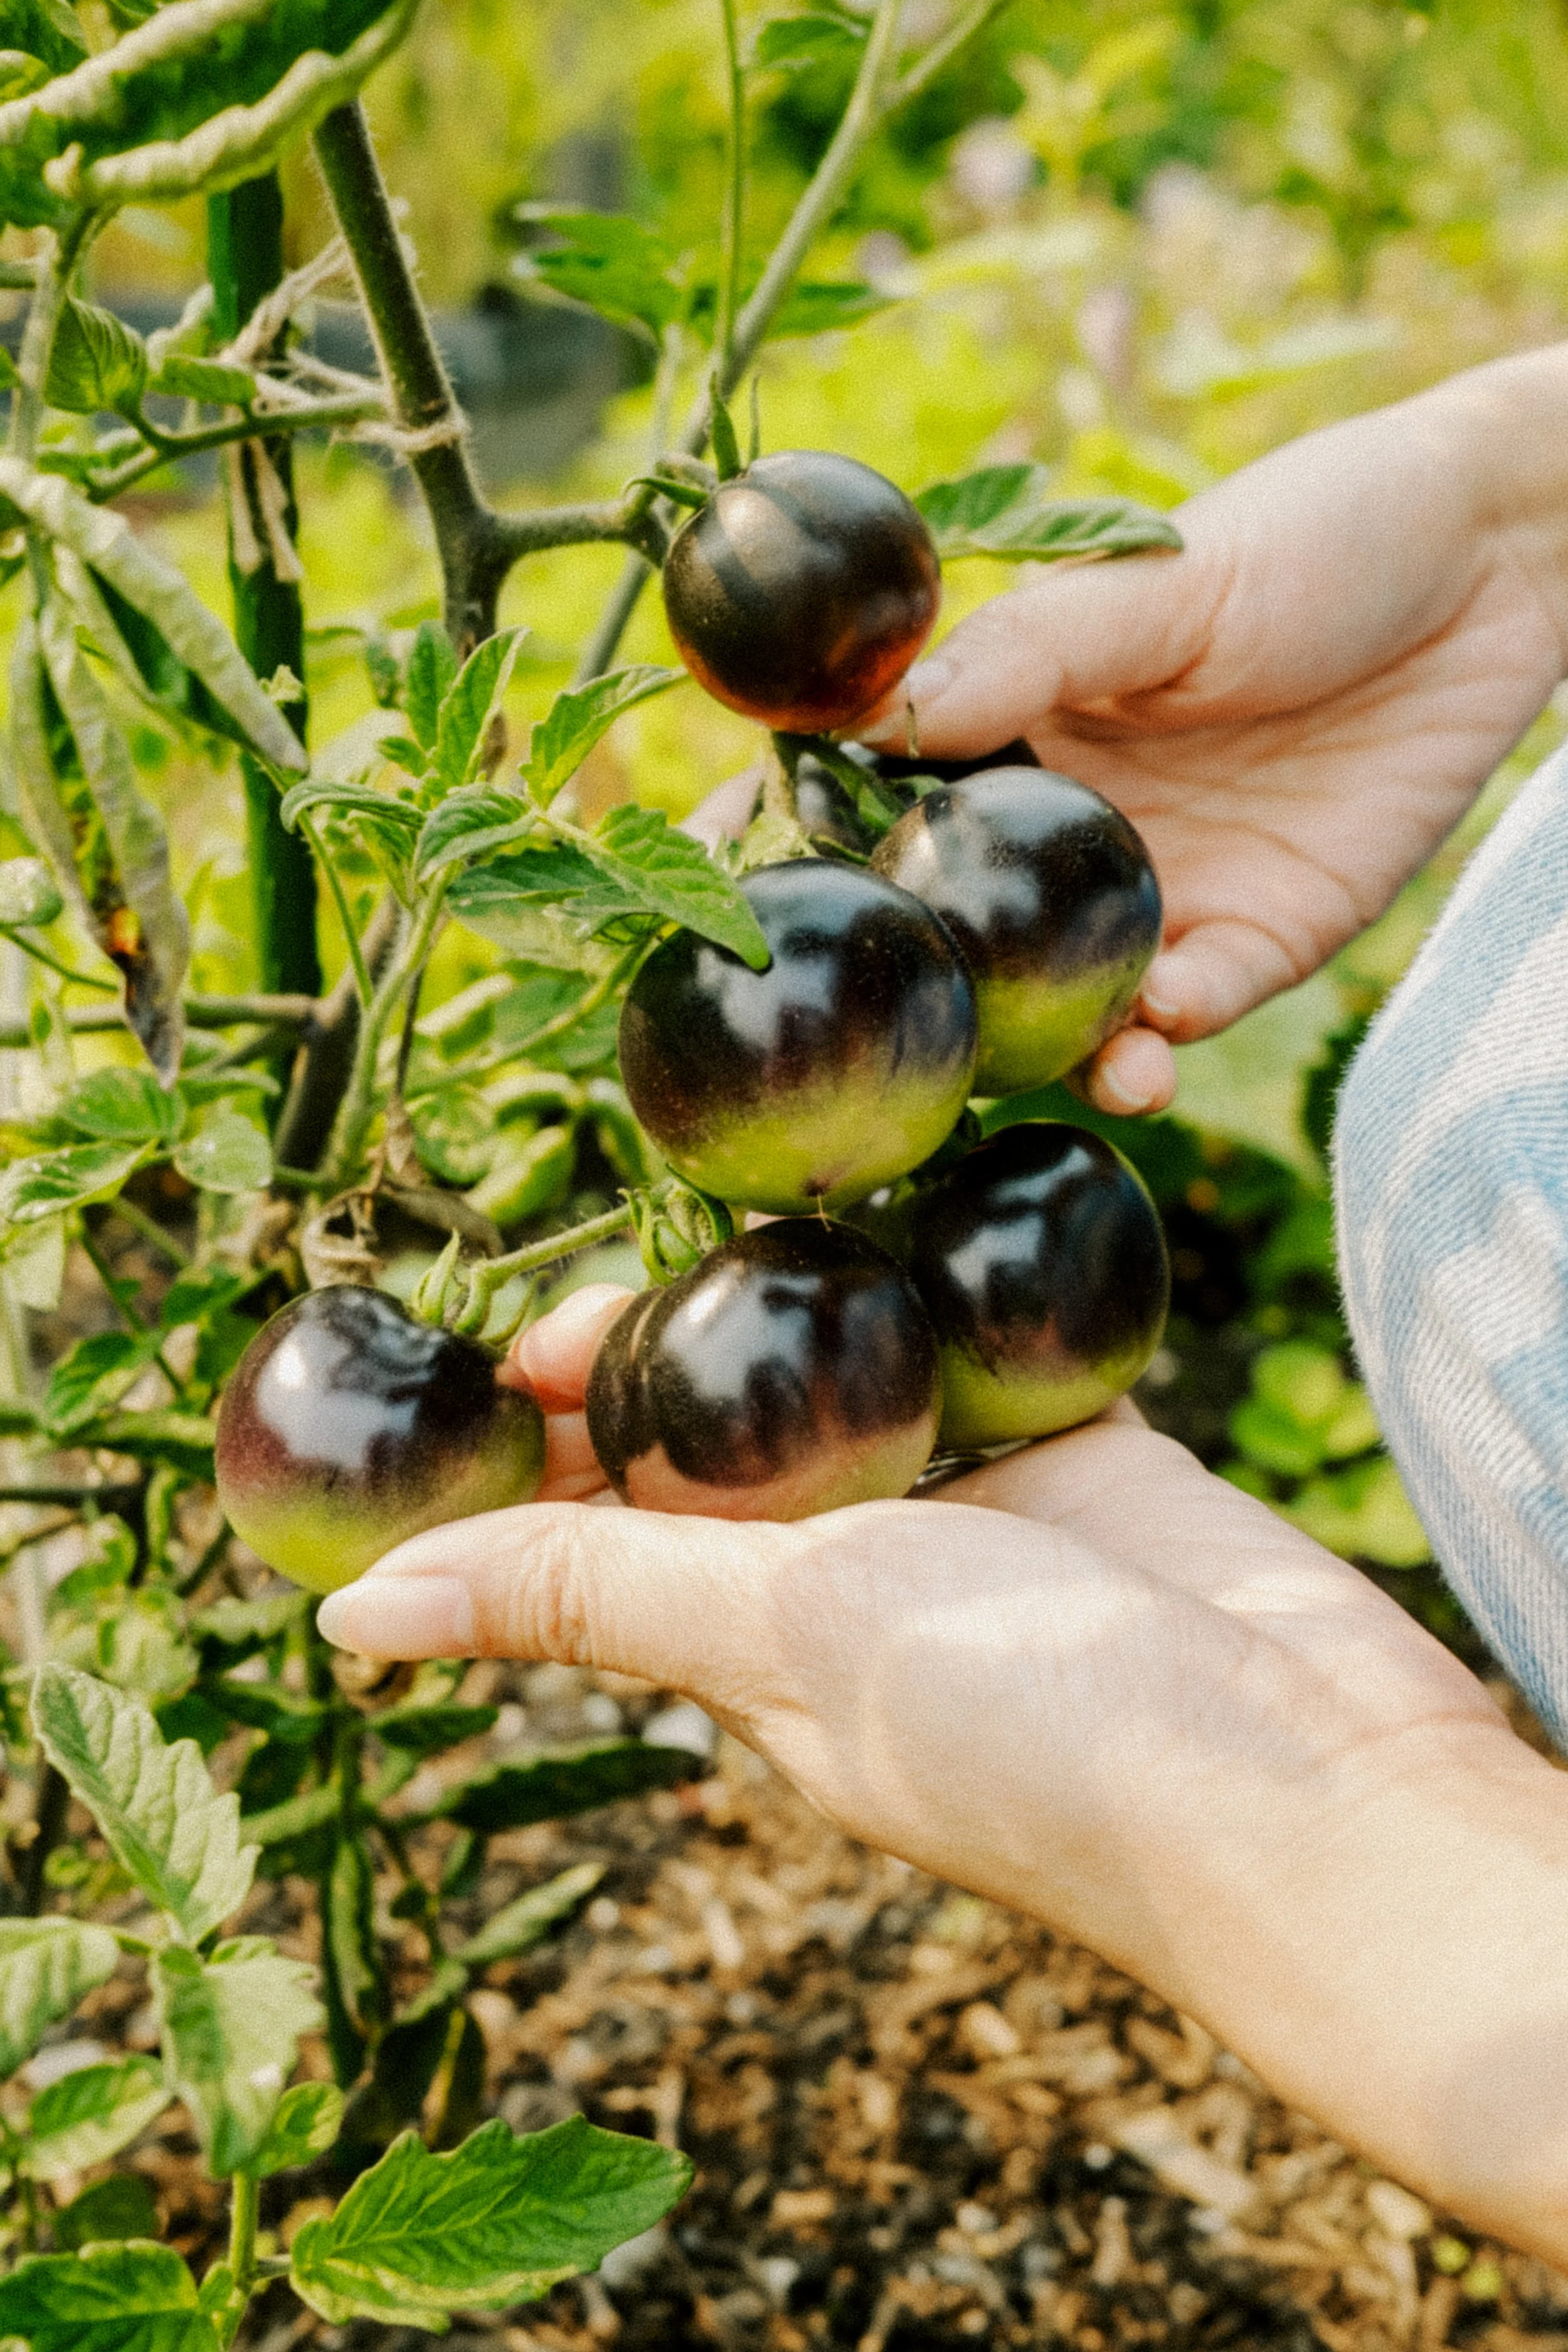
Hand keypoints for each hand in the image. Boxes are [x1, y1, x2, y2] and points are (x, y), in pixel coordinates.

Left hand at [320, 1289, 1567, 2254]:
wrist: (1310, 1776)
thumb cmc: (1033, 1741)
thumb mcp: (775, 1642)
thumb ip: (580, 1593)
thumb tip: (342, 1623)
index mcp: (750, 1643)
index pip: (598, 1520)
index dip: (536, 1428)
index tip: (502, 1335)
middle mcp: (847, 1580)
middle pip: (719, 1432)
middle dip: (662, 1334)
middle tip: (631, 1224)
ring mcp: (975, 1512)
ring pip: (857, 1371)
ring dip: (806, 1290)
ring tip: (753, 1176)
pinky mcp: (1086, 1449)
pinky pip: (994, 1340)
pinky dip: (955, 1276)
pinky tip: (917, 1190)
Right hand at [861, 346, 1567, 1113]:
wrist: (1495, 564)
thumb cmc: (1310, 537)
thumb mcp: (1156, 582)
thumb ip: (1024, 655)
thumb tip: (877, 714)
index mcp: (1011, 730)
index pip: (873, 804)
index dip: (795, 861)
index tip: (724, 915)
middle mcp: (1066, 828)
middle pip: (955, 935)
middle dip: (898, 998)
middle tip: (838, 1054)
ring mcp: (1157, 892)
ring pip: (1060, 1004)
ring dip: (1033, 1053)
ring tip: (1023, 1072)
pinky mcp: (1255, 939)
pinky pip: (1185, 1015)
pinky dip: (1156, 1045)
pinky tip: (1145, 1050)